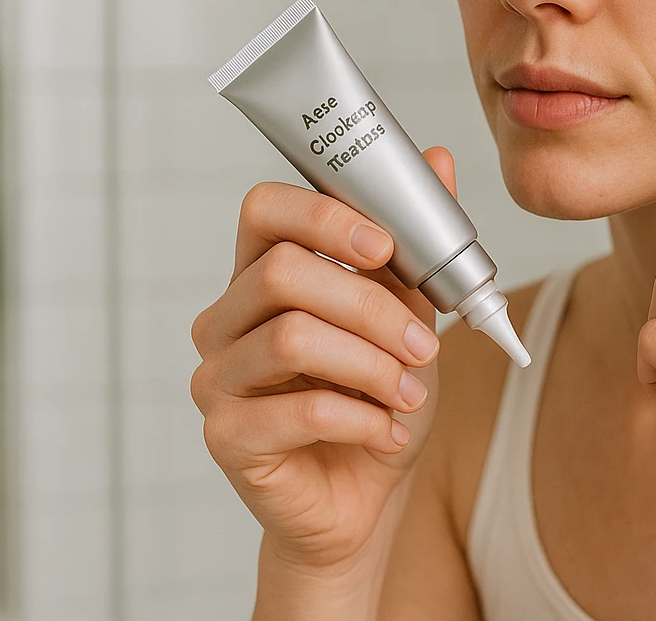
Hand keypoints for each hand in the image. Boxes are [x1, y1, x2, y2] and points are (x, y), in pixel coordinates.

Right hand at [190, 148, 455, 581]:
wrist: (364, 495)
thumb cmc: (377, 398)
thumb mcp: (410, 314)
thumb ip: (415, 243)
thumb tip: (438, 160)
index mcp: (262, 274)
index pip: (263, 210)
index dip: (324, 216)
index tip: (385, 245)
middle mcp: (225, 319)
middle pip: (283, 273)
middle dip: (370, 305)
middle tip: (423, 344)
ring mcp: (216, 378)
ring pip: (292, 339)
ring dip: (371, 364)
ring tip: (409, 391)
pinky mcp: (226, 436)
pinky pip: (297, 410)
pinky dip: (361, 419)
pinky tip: (387, 430)